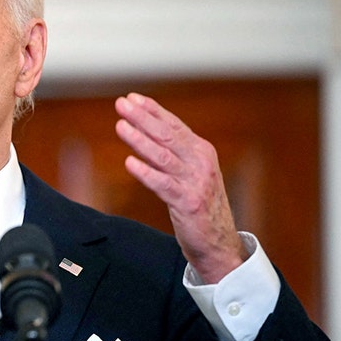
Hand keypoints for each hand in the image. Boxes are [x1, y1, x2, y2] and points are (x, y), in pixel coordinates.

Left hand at [114, 93, 246, 283]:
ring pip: (163, 156)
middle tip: (122, 104)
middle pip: (167, 135)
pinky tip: (130, 163)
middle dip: (142, 118)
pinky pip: (162, 185)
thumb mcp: (191, 172)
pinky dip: (146, 172)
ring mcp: (195, 182)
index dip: (152, 110)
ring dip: (140, 139)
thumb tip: (145, 131)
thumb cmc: (201, 205)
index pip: (174, 125)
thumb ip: (174, 153)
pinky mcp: (187, 203)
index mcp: (201, 151)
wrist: (219, 242)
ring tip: (121, 126)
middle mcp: (200, 162)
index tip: (133, 98)